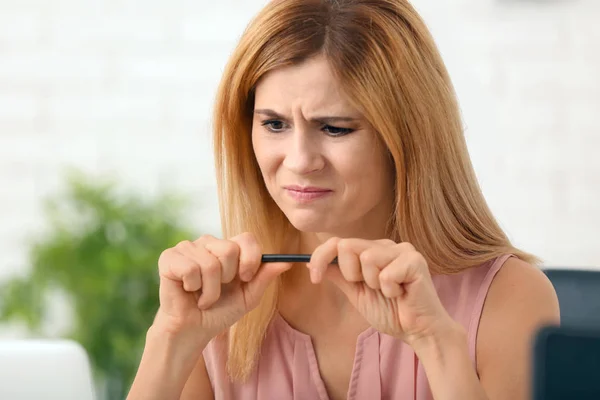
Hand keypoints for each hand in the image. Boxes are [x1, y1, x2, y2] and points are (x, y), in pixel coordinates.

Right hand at [154, 233, 290, 343]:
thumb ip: (265, 277)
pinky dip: (193, 288)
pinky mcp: (169, 258)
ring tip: (203, 296)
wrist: (193, 329)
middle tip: (219, 289)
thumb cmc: (220, 311)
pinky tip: (189, 291)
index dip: (250, 260)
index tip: (244, 278)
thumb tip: (287, 262)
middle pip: (229, 249)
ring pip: (210, 263)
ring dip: (210, 290)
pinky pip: (190, 269)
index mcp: (227, 247)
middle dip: (228, 278)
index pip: (247, 238)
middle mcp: (207, 242)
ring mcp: (186, 247)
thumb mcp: (249, 296)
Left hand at [308, 238, 457, 346]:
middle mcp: (387, 245)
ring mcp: (402, 250)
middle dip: (351, 274)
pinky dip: (390, 290)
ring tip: (390, 292)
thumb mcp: (357, 292)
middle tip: (370, 289)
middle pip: (347, 246)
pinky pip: (385, 274)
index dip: (321, 257)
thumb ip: (339, 275)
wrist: (418, 331)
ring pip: (366, 257)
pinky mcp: (415, 260)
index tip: (314, 278)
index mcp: (372, 250)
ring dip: (373, 283)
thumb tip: (311, 263)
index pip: (338, 242)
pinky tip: (402, 294)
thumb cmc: (391, 312)